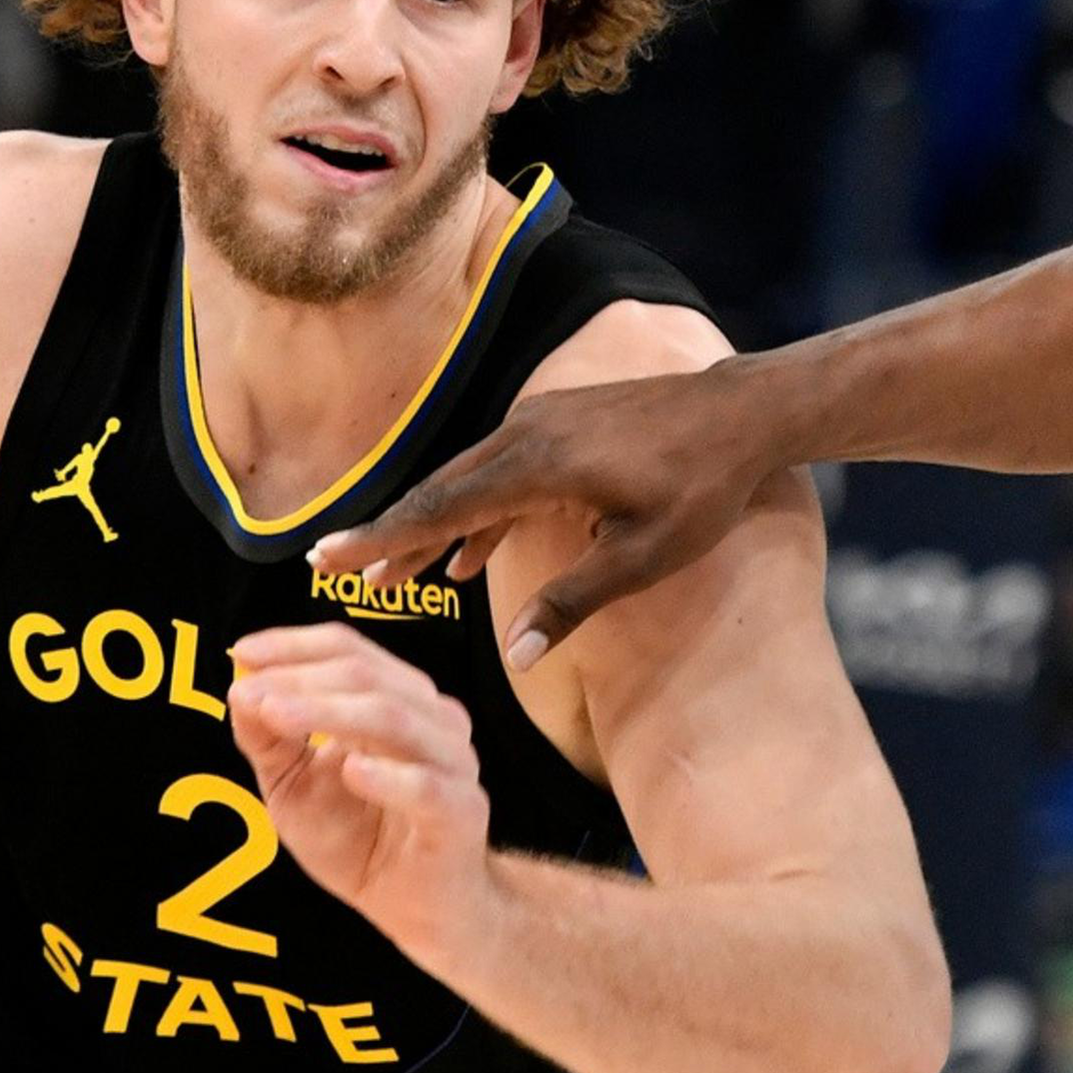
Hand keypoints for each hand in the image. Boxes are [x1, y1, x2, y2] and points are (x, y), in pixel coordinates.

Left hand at [226, 623, 494, 970]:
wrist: (416, 911)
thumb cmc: (360, 839)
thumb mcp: (294, 786)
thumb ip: (268, 740)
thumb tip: (239, 687)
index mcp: (395, 700)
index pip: (348, 649)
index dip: (293, 645)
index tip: (242, 653)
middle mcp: (430, 719)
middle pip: (367, 675)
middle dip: (301, 680)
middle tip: (252, 693)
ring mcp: (452, 764)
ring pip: (394, 716)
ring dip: (328, 712)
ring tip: (277, 717)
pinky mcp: (460, 813)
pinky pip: (427, 786)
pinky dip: (387, 776)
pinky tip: (350, 770)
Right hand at [307, 364, 775, 668]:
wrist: (745, 413)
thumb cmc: (702, 490)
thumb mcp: (642, 558)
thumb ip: (571, 605)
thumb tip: (512, 658)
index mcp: (539, 467)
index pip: (441, 509)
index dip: (381, 538)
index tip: (327, 558)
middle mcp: (527, 434)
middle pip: (442, 493)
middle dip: (390, 536)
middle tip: (336, 571)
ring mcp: (542, 422)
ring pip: (468, 482)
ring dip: (432, 528)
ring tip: (395, 577)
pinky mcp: (560, 423)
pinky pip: (500, 472)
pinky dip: (477, 513)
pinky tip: (467, 556)